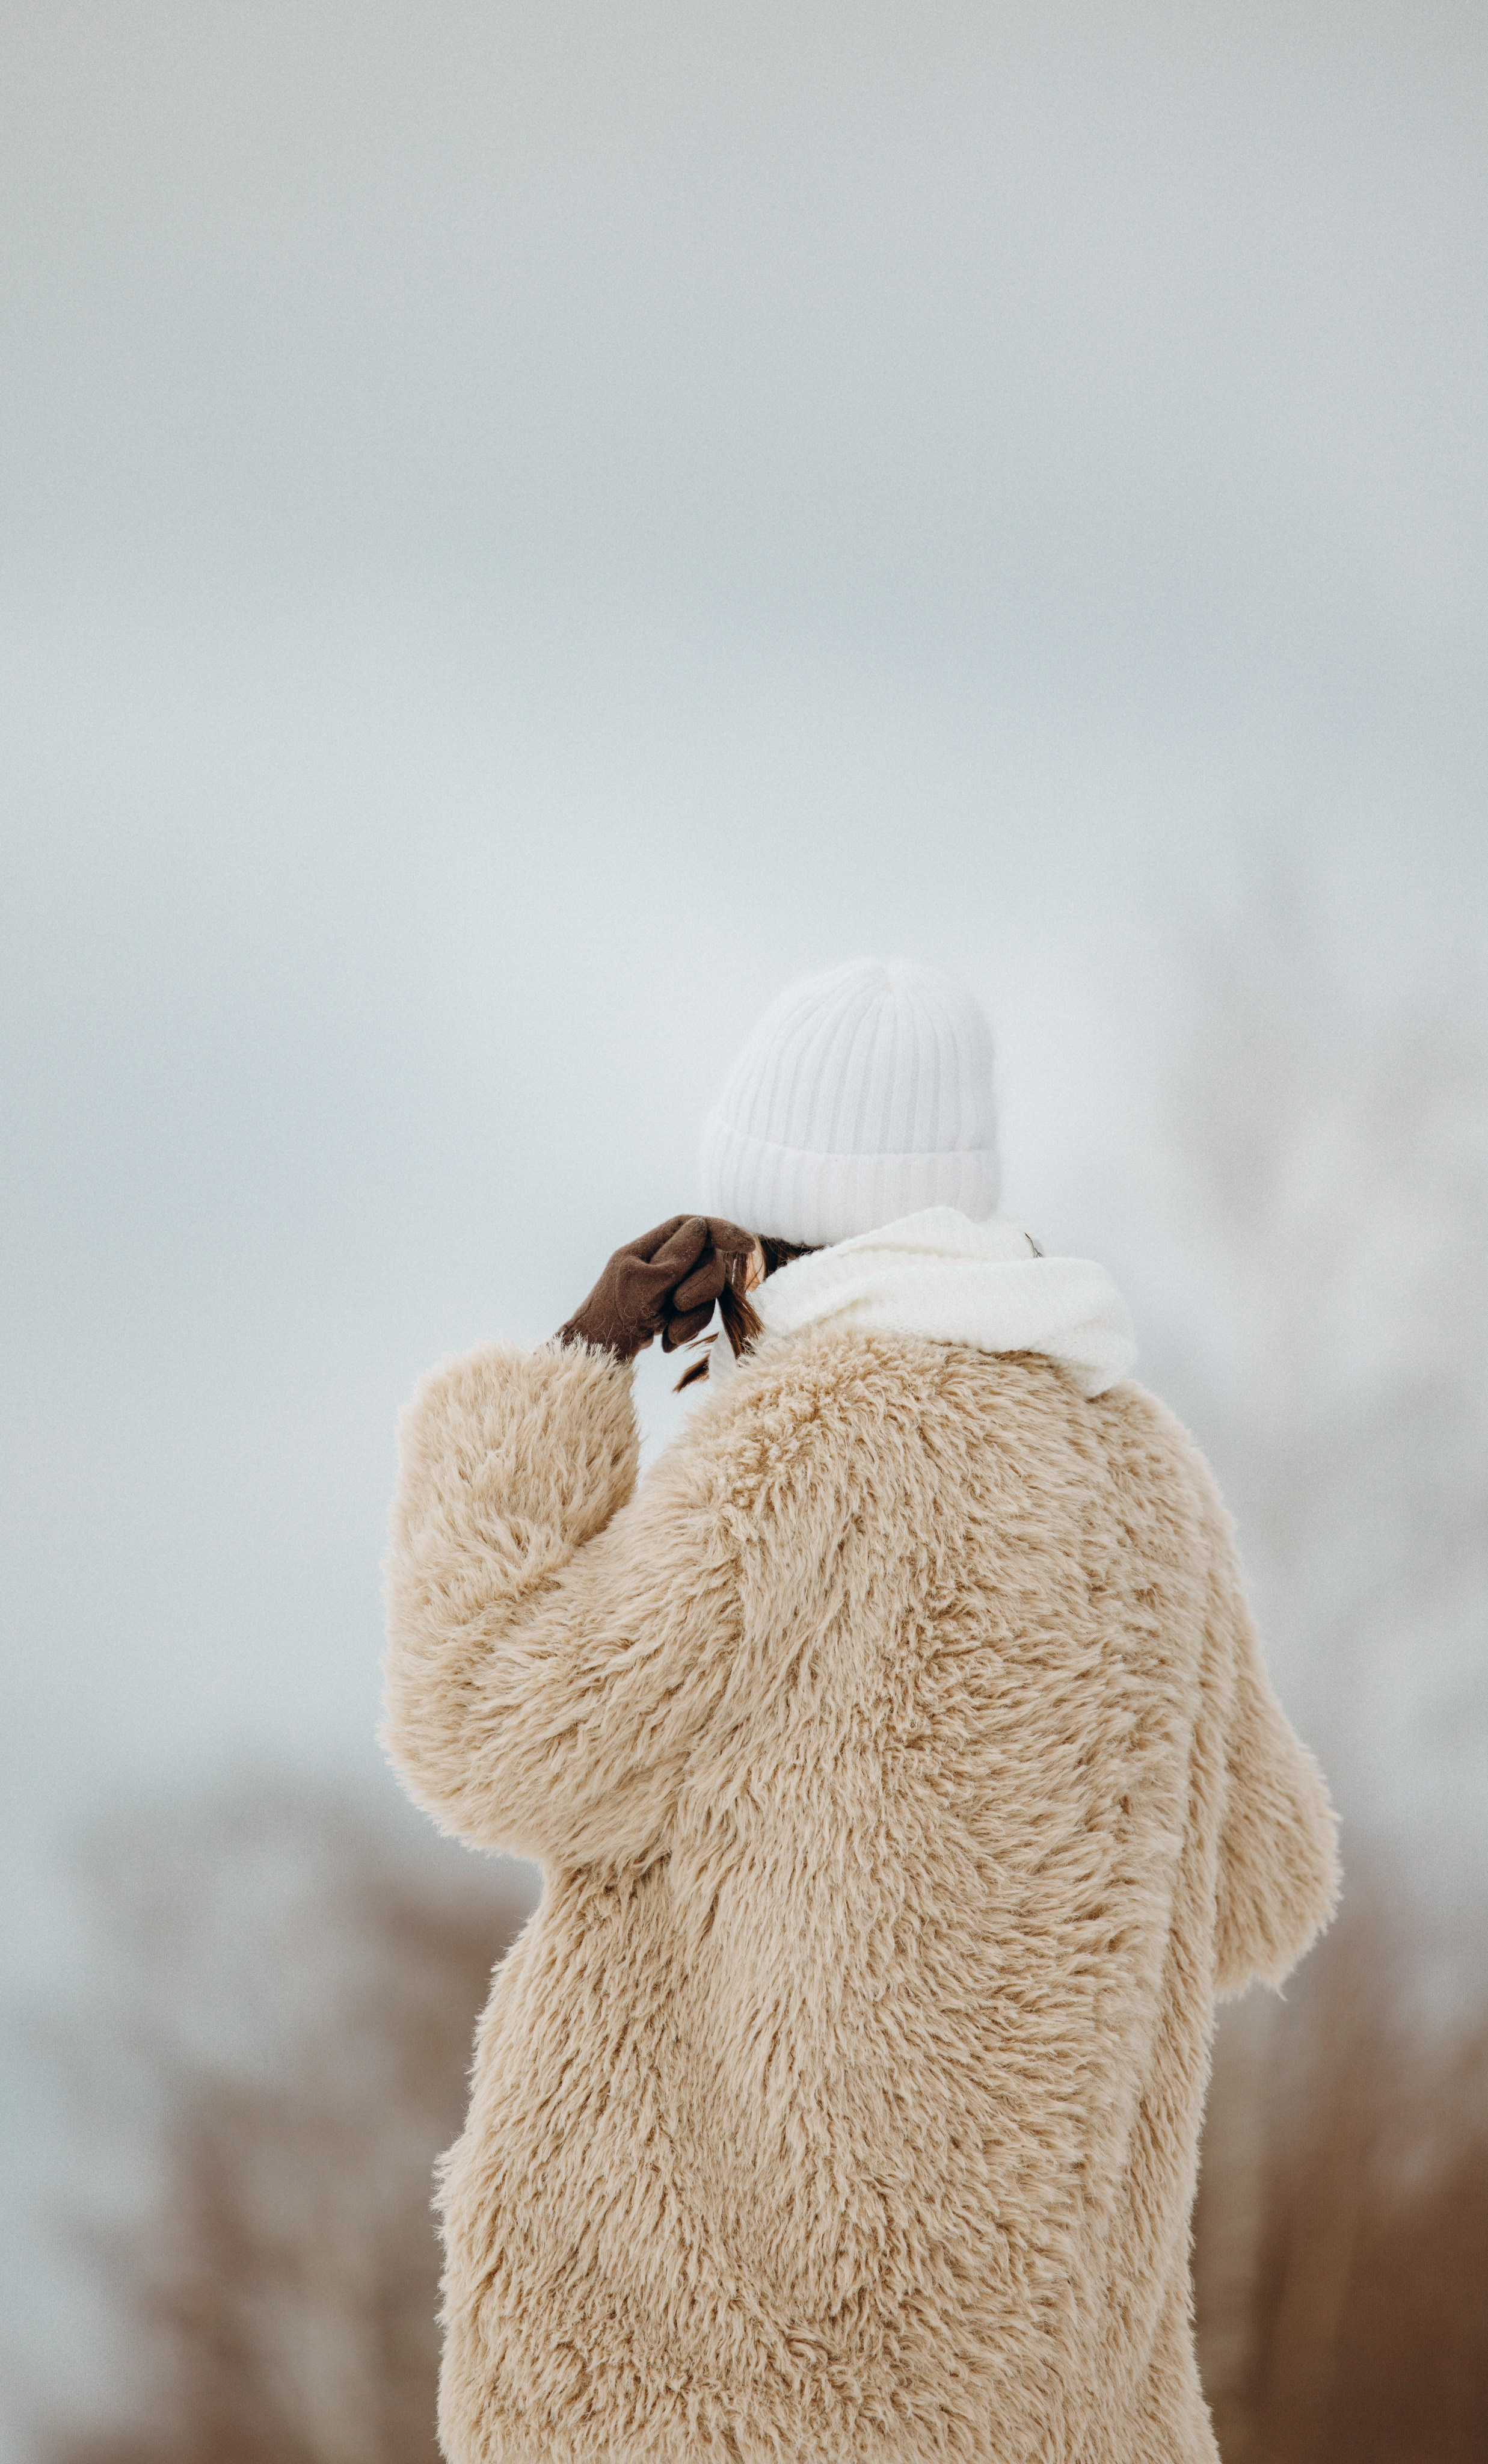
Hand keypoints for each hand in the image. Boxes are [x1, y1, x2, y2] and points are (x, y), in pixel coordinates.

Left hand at [556, 1216, 756, 1362]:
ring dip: (692, 1318)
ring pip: (708, 1293)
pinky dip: (686, 1329)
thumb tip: (700, 1225)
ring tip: (668, 1333)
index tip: (748, 1245)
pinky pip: (700, 1314)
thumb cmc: (616, 1314)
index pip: (694, 1227)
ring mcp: (672, 1286)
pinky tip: (665, 1340)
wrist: (604, 1352)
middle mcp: (664, 1262)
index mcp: (651, 1246)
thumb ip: (676, 1255)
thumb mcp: (646, 1284)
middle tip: (678, 1304)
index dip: (723, 1231)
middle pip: (708, 1262)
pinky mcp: (677, 1309)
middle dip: (701, 1288)